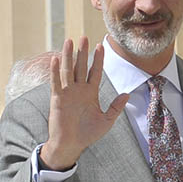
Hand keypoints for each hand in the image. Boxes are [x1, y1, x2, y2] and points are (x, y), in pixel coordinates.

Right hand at [38, 37, 129, 169]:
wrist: (71, 145)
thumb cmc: (87, 134)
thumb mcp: (106, 120)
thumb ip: (115, 107)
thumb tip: (127, 94)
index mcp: (90, 93)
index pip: (95, 72)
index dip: (98, 59)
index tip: (101, 45)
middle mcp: (79, 90)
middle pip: (80, 67)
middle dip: (82, 52)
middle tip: (84, 37)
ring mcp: (67, 93)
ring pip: (68, 70)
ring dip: (68, 56)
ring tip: (69, 41)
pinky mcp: (57, 99)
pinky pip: (56, 83)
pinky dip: (55, 71)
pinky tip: (55, 59)